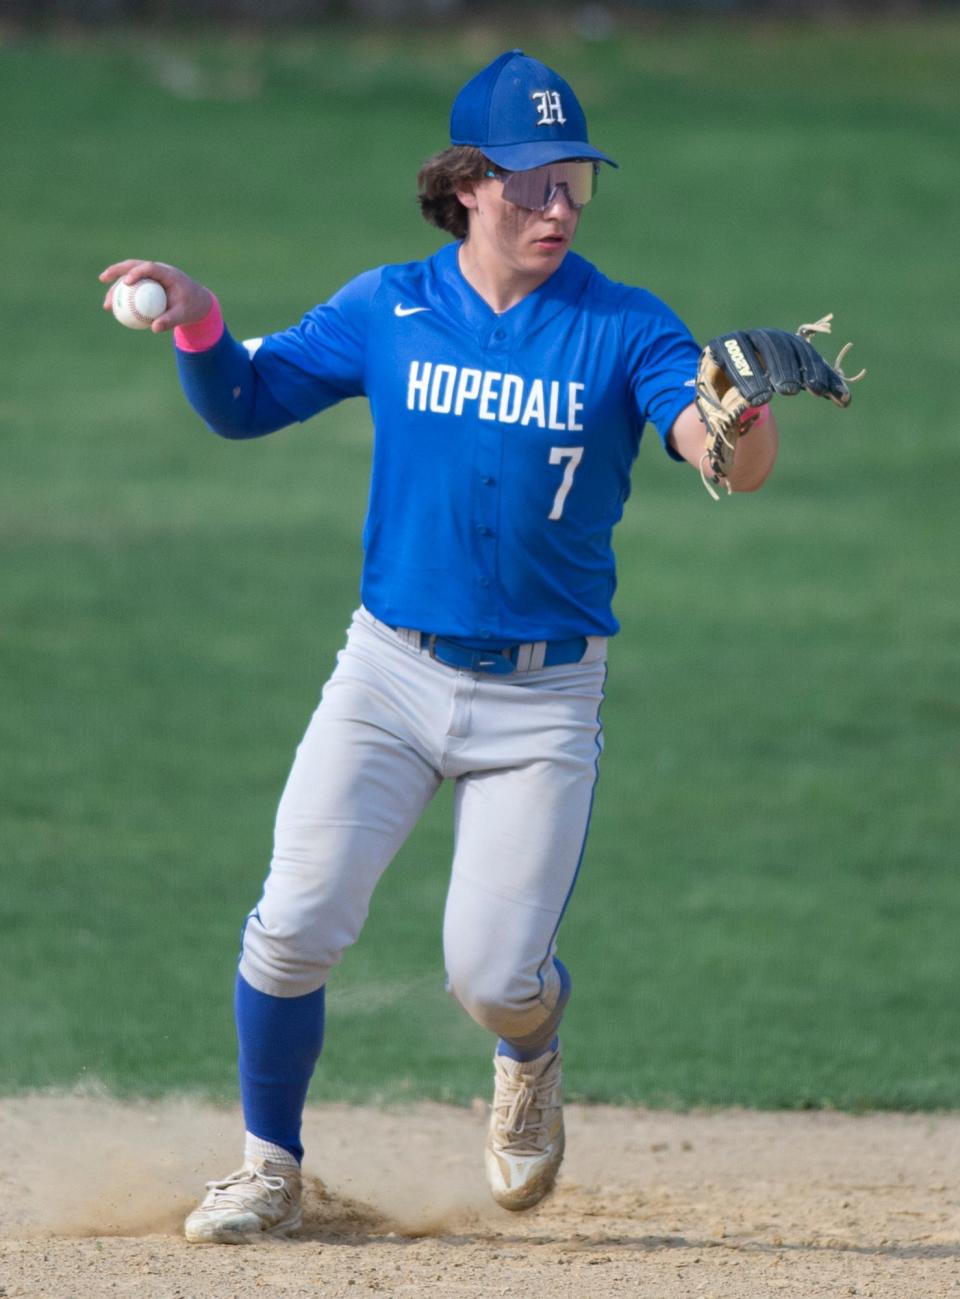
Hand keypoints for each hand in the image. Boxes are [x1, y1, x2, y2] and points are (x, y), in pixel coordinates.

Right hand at [99, 259, 213, 333]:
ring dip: (116, 287)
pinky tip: (114, 309)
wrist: (198, 304)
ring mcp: (152, 276)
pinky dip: (123, 296)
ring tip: (107, 304)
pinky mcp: (149, 283)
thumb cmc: (192, 308)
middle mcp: (158, 271)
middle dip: (116, 270)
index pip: (149, 268)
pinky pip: (133, 288)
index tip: (126, 282)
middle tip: (103, 279)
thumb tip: (154, 328)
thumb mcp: (184, 315)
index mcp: (168, 273)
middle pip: (133, 265)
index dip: (136, 272)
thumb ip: (170, 320)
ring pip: (129, 277)